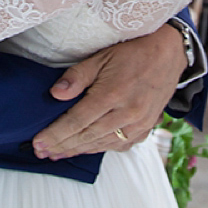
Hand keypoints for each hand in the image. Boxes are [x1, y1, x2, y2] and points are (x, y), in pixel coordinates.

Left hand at [32, 24, 186, 158]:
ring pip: (102, 144)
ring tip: (58, 154)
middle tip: (41, 152)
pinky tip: (86, 149)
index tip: (38, 143)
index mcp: (112, 94)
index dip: (55, 134)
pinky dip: (100, 148)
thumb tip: (55, 94)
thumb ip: (77, 76)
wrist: (168, 54)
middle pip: (87, 136)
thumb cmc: (132, 52)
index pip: (76, 121)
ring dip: (78, 151)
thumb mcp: (101, 56)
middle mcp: (127, 113)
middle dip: (62, 146)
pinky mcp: (146, 128)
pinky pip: (119, 145)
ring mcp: (139, 124)